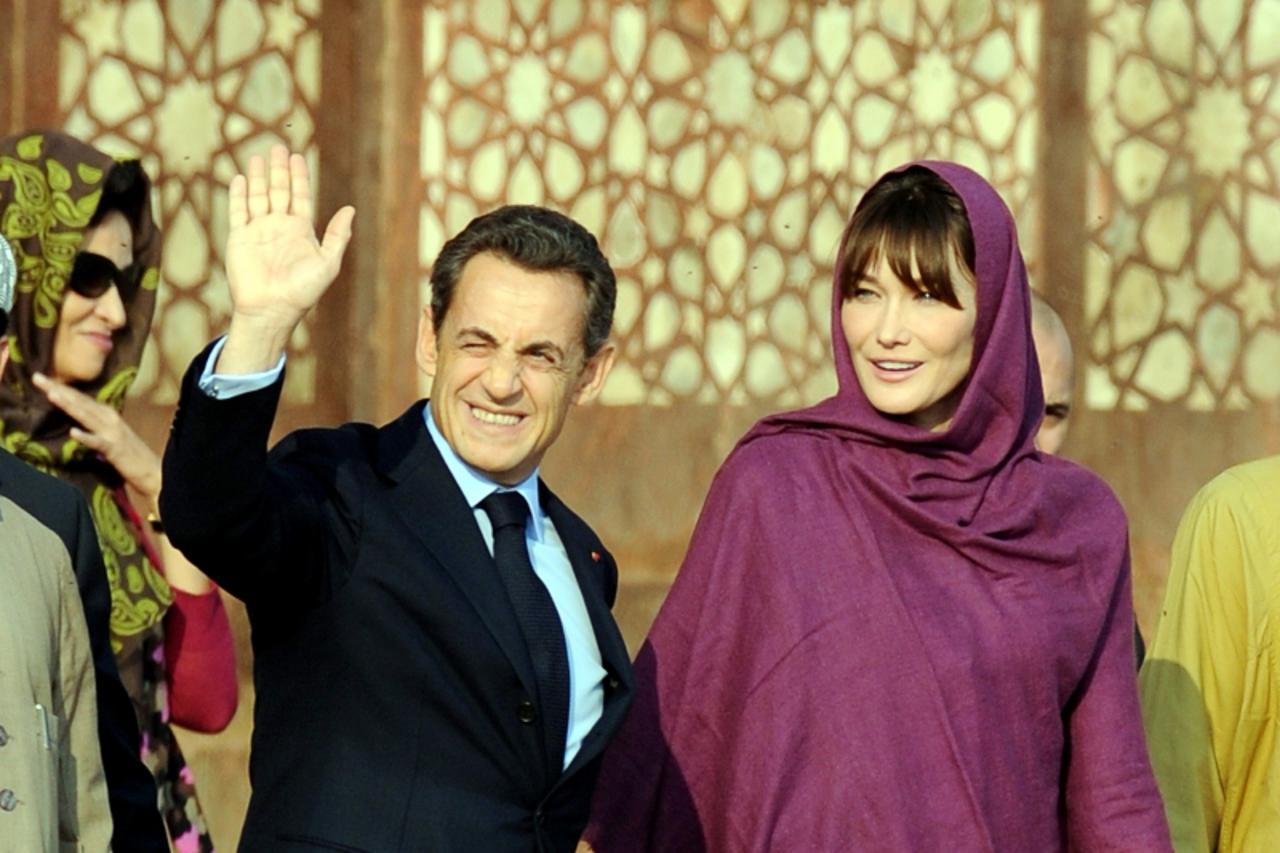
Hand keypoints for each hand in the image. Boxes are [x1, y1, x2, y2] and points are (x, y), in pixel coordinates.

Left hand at [32, 372, 161, 499]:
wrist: (153, 471)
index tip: (40, 377)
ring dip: (69, 405)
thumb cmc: (130, 455)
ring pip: (87, 417)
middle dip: (58, 389)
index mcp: (107, 414)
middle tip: (38, 378)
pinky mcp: (116, 449)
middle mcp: (110, 419)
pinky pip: (98, 443)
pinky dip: (86, 437)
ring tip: (51, 395)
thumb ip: (94, 426)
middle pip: (80, 402)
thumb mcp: (109, 435)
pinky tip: (73, 432)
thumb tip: (73, 421)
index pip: (80, 398)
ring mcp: (113, 433)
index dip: (61, 387)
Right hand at [222, 145, 354, 364]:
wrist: (272, 309)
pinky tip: (239, 178)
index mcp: (300, 231)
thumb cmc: (302, 290)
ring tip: (257, 156)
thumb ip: (338, 236)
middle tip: (278, 148)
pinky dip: (238, 195)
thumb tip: (351, 210)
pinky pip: (237, 212)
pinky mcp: (239, 238)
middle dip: (279, 170)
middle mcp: (279, 227)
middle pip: (279, 191)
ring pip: (257, 197)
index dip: (299, 176)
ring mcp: (258, 231)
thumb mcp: (328, 262)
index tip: (297, 156)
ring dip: (257, 177)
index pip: (300, 196)